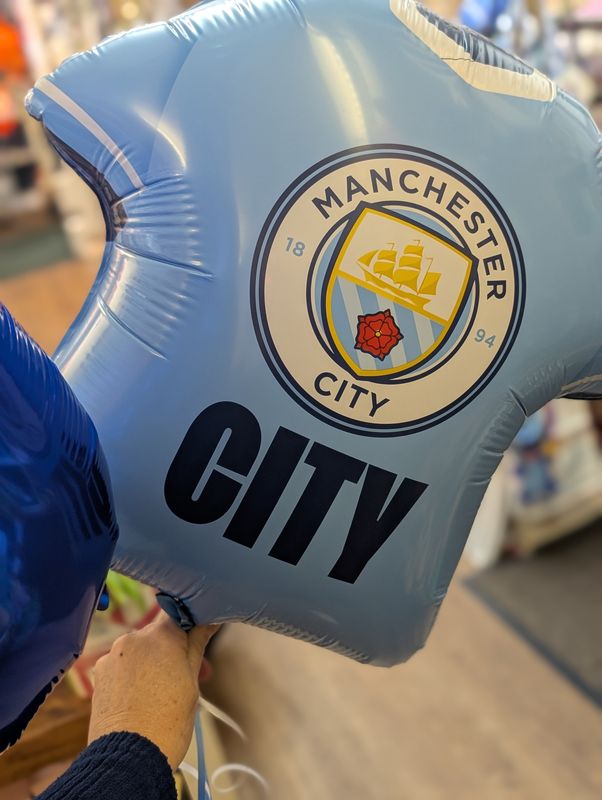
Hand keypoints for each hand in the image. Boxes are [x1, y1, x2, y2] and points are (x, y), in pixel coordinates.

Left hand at [88, 611, 217, 769]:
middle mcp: (133, 639)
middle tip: (185, 676)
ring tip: (161, 694)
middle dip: (171, 650)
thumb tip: (208, 621)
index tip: (198, 637)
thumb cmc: (165, 725)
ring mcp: (112, 657)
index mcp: (161, 636)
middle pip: (158, 634)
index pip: (179, 613)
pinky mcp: (99, 675)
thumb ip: (197, 644)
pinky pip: (122, 665)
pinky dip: (132, 676)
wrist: (128, 759)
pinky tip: (141, 698)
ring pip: (139, 651)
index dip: (190, 625)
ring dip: (151, 663)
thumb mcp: (191, 681)